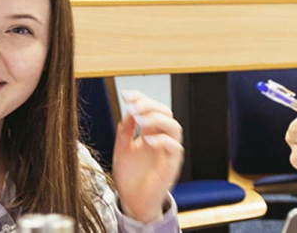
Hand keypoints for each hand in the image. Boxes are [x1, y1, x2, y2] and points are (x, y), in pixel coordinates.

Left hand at [112, 90, 183, 222]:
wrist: (133, 202)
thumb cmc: (130, 177)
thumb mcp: (121, 149)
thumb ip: (125, 131)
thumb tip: (129, 111)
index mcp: (150, 132)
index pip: (151, 109)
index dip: (142, 98)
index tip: (127, 95)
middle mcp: (161, 138)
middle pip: (165, 113)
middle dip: (149, 106)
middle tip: (133, 106)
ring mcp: (168, 151)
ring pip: (174, 127)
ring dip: (157, 120)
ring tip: (140, 121)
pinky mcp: (171, 165)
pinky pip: (174, 147)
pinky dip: (162, 140)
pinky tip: (147, 140)